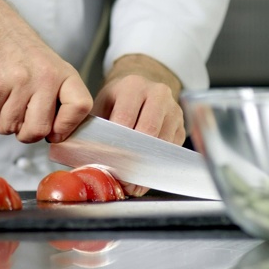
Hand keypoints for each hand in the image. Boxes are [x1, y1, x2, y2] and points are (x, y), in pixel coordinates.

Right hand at [0, 0, 92, 142]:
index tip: (54, 132)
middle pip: (38, 130)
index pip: (79, 107)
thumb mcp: (48, 66)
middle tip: (19, 121)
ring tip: (1, 101)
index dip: (66, 127)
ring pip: (8, 127)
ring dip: (0, 121)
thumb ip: (56, 97)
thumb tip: (56, 134)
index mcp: (62, 74)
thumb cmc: (17, 50)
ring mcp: (18, 83)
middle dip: (24, 133)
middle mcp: (43, 78)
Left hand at [91, 54, 183, 195]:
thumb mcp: (103, 104)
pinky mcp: (181, 127)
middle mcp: (158, 94)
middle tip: (120, 177)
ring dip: (145, 166)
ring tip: (130, 182)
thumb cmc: (118, 100)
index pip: (126, 117)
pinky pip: (170, 151)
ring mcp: (173, 110)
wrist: (141, 89)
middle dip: (133, 156)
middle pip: (148, 131)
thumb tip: (86, 156)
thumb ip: (97, 126)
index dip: (117, 141)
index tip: (108, 161)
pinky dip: (155, 166)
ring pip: (161, 144)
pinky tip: (142, 175)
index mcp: (133, 86)